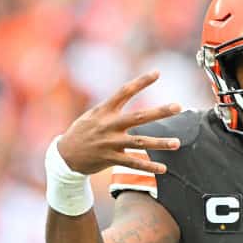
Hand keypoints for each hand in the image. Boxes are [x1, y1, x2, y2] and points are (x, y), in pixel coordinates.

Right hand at [57, 71, 181, 174]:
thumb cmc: (83, 131)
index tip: (157, 73)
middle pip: (138, 117)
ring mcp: (110, 143)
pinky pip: (133, 163)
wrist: (65, 155)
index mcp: (104, 110)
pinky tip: (162, 168)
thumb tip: (128, 95)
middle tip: (178, 107)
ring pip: (139, 142)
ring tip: (177, 143)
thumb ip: (112, 107)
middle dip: (159, 112)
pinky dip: (148, 166)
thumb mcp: (93, 114)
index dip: (141, 82)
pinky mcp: (110, 158)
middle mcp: (109, 125)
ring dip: (160, 143)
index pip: (124, 91)